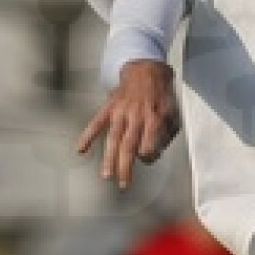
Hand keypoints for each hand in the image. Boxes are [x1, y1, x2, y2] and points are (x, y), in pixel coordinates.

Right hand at [77, 60, 179, 189]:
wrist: (146, 70)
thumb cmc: (161, 95)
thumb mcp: (173, 113)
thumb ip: (167, 133)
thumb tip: (157, 152)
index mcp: (154, 118)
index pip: (149, 145)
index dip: (149, 155)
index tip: (147, 158)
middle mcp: (136, 116)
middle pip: (129, 146)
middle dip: (126, 167)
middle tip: (123, 184)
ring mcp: (121, 112)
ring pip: (113, 138)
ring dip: (109, 158)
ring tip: (106, 175)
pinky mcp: (109, 107)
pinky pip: (97, 123)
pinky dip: (87, 135)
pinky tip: (81, 149)